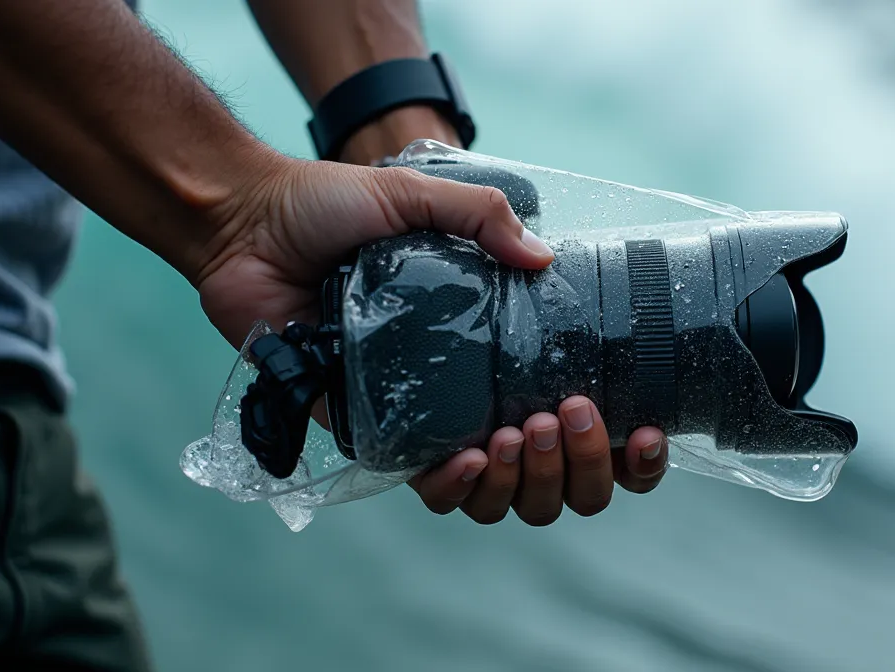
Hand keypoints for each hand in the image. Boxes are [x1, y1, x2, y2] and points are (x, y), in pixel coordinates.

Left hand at [195, 151, 666, 524]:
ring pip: (504, 498)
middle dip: (581, 466)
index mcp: (509, 350)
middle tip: (565, 415)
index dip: (628, 449)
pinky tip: (473, 460)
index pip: (590, 423)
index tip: (644, 430)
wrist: (251, 224)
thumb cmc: (335, 208)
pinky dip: (460, 485)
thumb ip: (484, 216)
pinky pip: (430, 487)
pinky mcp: (378, 435)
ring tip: (524, 435)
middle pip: (559, 480)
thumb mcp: (421, 196)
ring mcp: (433, 421)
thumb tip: (547, 261)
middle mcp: (483, 396)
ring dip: (530, 480)